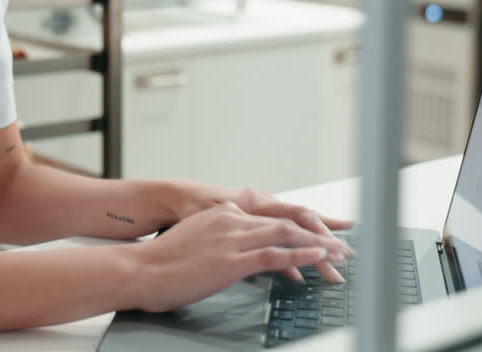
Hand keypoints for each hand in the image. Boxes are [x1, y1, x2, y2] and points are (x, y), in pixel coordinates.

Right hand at [128, 202, 347, 313]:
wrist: (141, 269)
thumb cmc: (163, 260)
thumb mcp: (195, 236)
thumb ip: (219, 232)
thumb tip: (235, 243)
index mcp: (225, 213)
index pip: (272, 217)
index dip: (300, 225)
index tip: (320, 234)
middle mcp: (233, 219)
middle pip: (286, 223)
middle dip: (317, 235)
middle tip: (340, 247)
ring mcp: (233, 238)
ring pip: (286, 236)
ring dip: (317, 246)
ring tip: (339, 255)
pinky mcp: (232, 259)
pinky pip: (275, 255)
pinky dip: (301, 257)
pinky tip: (318, 260)